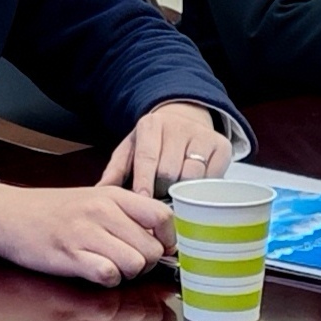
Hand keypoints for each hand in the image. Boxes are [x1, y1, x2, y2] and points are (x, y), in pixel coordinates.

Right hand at [0, 178, 172, 287]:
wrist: (9, 215)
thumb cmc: (55, 211)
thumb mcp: (94, 199)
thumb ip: (127, 214)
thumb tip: (162, 239)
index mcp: (113, 195)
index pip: (162, 217)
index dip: (167, 239)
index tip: (158, 248)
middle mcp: (102, 210)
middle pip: (151, 249)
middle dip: (145, 263)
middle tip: (126, 261)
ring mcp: (85, 233)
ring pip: (134, 264)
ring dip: (127, 274)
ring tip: (109, 266)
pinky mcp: (69, 255)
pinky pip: (108, 275)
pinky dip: (106, 280)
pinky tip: (94, 272)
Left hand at [101, 100, 233, 197]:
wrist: (184, 119)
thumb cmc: (152, 143)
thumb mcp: (130, 150)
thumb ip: (115, 171)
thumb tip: (99, 193)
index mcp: (151, 124)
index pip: (148, 158)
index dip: (144, 182)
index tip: (143, 201)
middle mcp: (178, 126)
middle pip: (170, 171)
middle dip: (162, 190)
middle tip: (158, 198)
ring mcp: (202, 135)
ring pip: (192, 176)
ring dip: (182, 191)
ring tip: (175, 192)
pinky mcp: (221, 146)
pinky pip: (212, 177)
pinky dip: (201, 188)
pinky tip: (193, 187)